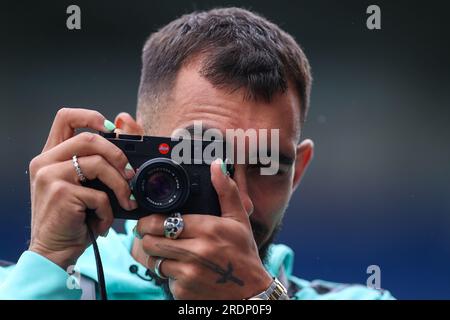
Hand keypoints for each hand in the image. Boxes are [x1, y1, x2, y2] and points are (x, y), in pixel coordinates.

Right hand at [28, 108, 136, 269]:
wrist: (54, 250)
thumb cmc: (74, 217)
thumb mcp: (86, 185)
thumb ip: (100, 159)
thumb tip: (124, 122)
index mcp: (51, 155)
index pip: (66, 117)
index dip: (91, 116)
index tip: (113, 129)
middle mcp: (45, 161)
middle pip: (89, 138)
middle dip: (118, 155)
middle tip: (130, 174)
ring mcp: (49, 176)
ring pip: (98, 164)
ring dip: (120, 186)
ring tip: (125, 201)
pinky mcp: (59, 193)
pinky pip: (99, 195)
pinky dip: (108, 211)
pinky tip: (102, 221)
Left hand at [135, 159, 272, 298]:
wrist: (249, 291)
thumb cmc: (243, 253)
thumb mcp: (239, 219)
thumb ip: (226, 191)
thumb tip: (218, 165)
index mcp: (208, 229)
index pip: (163, 222)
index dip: (149, 220)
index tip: (148, 220)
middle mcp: (197, 251)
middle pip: (151, 241)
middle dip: (148, 237)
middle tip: (152, 234)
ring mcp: (189, 273)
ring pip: (155, 260)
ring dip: (159, 255)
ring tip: (170, 251)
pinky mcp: (183, 291)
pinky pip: (165, 278)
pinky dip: (170, 274)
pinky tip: (184, 269)